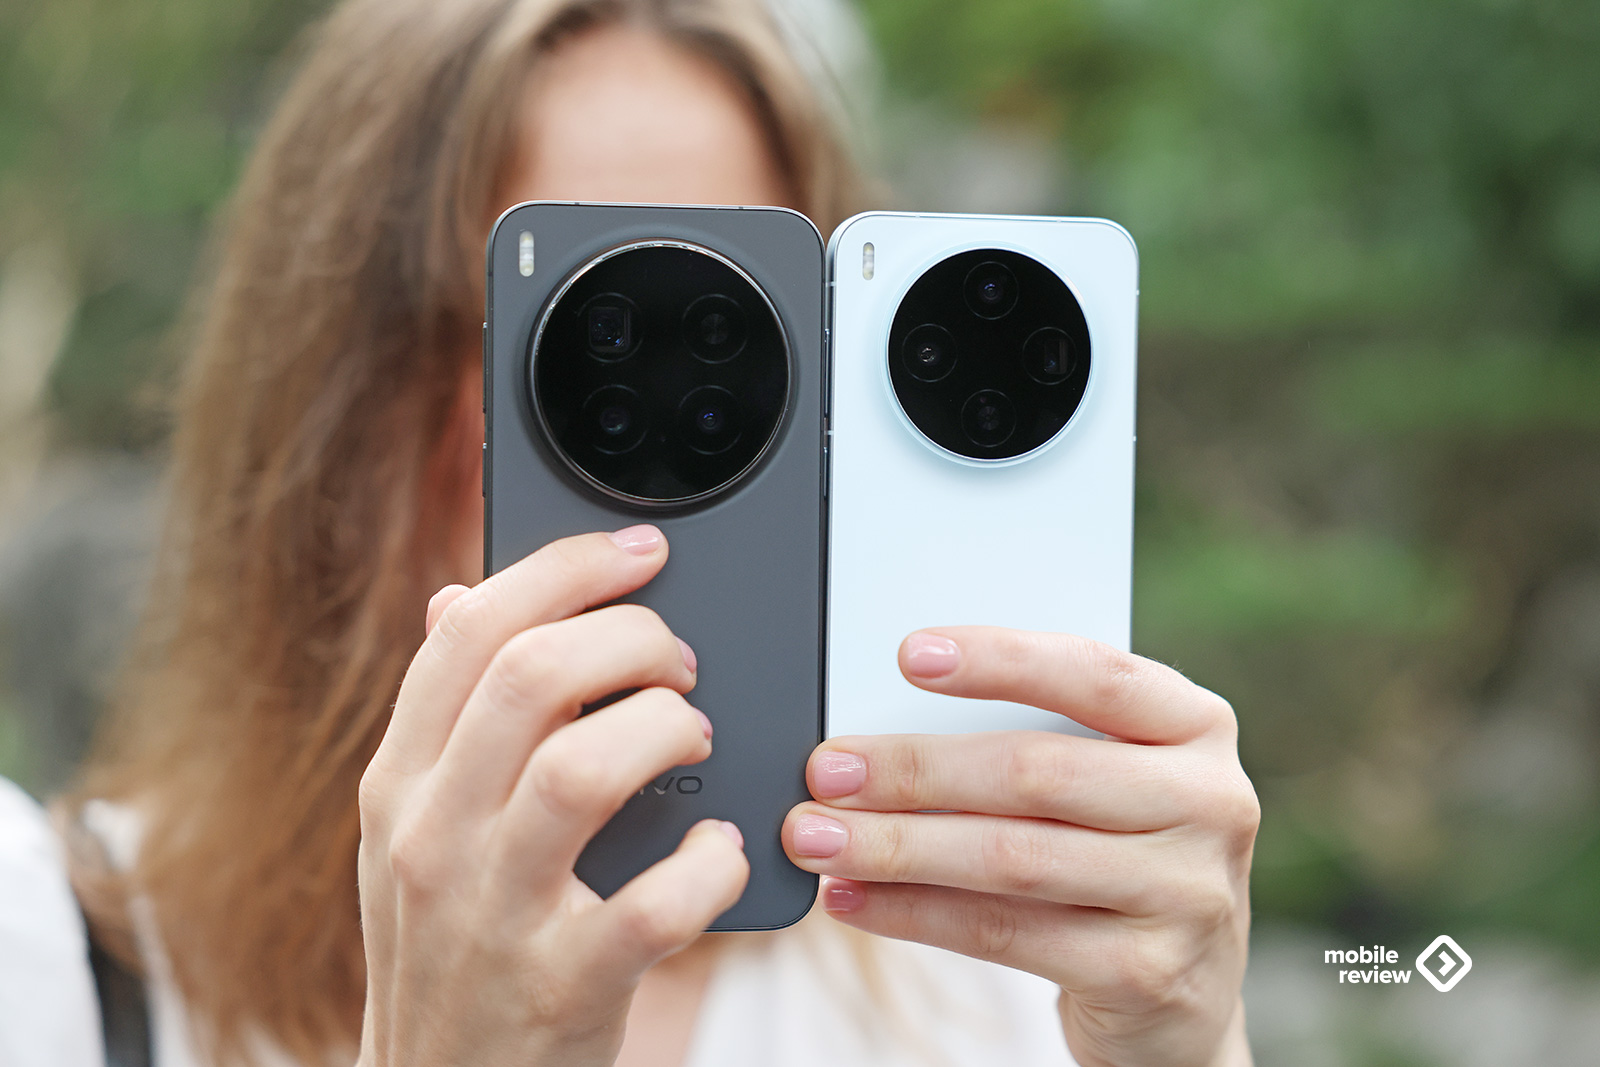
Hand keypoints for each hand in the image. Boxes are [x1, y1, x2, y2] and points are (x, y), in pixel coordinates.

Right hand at [356, 527, 748, 1066]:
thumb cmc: (455, 946)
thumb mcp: (418, 829)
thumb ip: (446, 719)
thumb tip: (457, 596)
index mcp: (398, 782)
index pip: (468, 631)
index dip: (564, 567)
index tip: (639, 551)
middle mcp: (431, 837)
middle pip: (532, 677)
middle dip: (632, 637)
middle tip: (680, 659)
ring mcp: (493, 915)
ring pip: (584, 768)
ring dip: (665, 730)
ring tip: (695, 735)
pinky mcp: (563, 987)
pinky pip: (653, 902)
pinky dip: (707, 862)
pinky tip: (718, 848)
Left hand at [783, 627, 1256, 1066]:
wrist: (1182, 995)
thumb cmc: (1116, 853)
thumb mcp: (1105, 783)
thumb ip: (1033, 740)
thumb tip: (881, 725)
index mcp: (1196, 727)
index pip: (1094, 674)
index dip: (1000, 660)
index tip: (907, 654)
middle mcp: (1210, 802)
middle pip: (1036, 772)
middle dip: (914, 768)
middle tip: (828, 770)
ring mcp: (1186, 893)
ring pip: (1010, 856)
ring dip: (896, 845)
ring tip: (816, 837)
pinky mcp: (1147, 973)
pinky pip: (1003, 933)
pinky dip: (913, 914)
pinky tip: (853, 898)